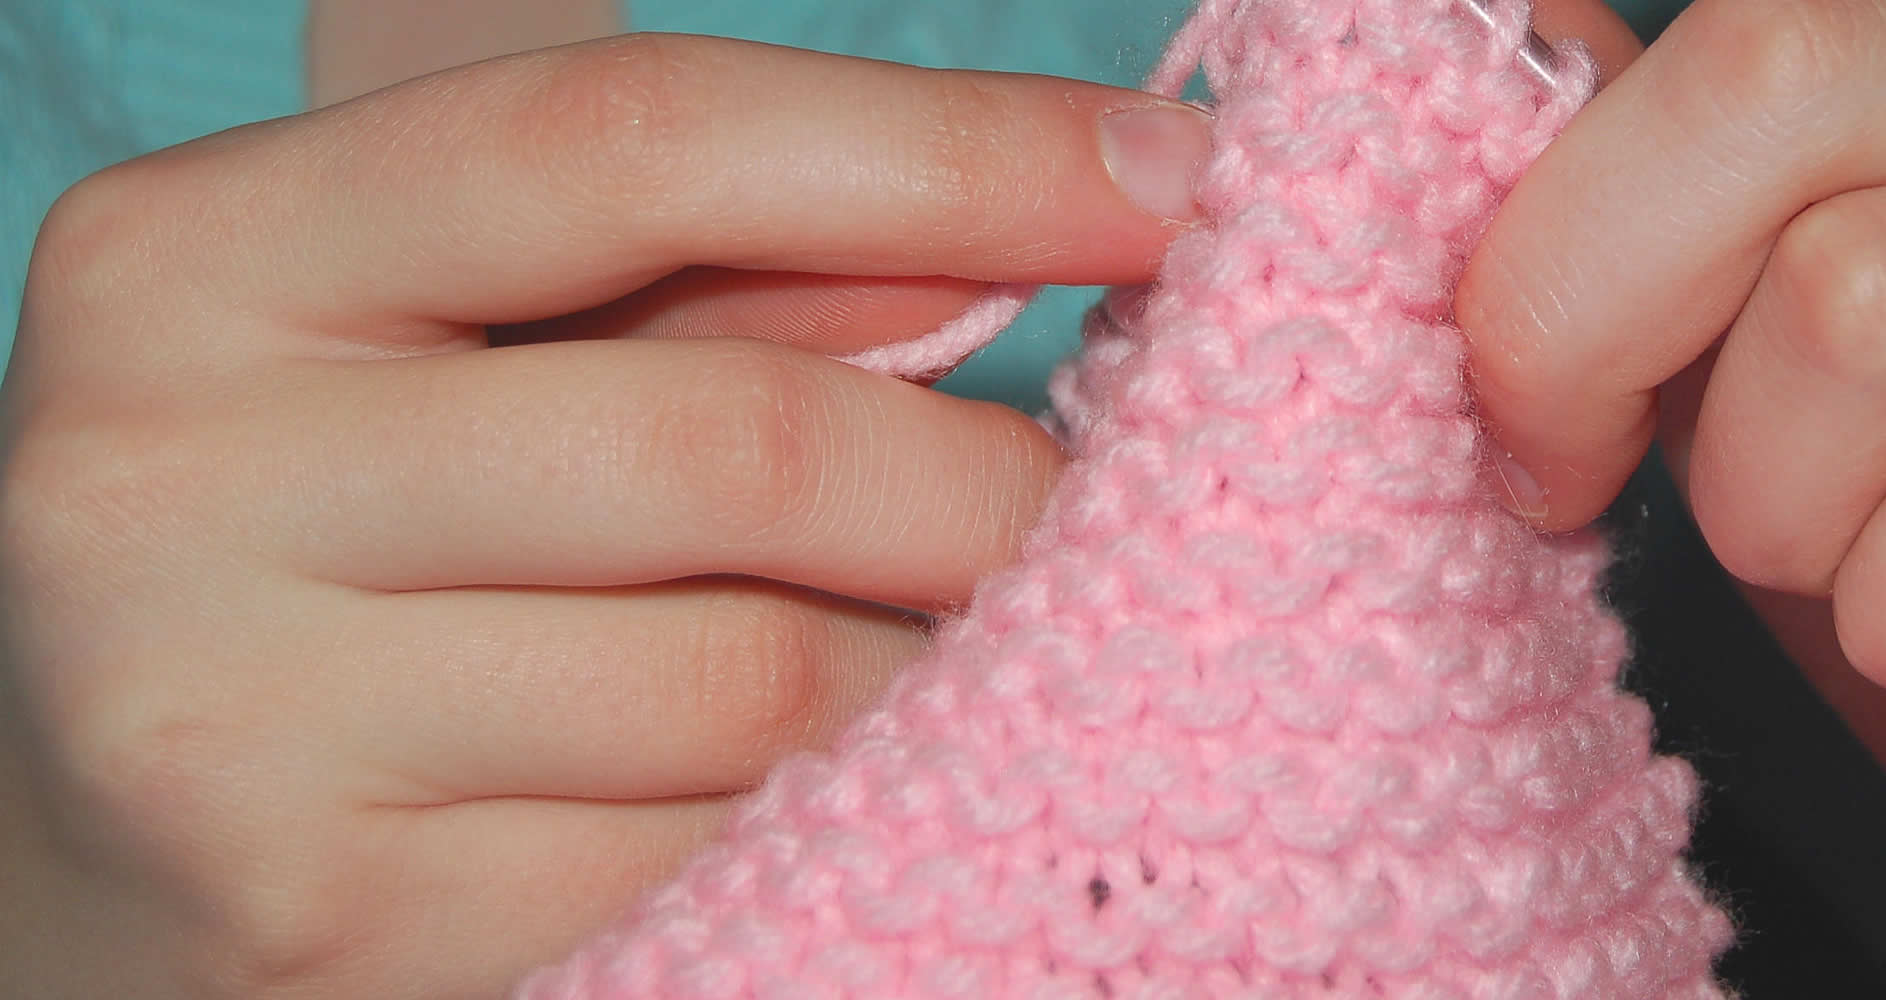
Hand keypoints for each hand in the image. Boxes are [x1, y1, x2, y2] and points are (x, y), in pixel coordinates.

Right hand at [0, 34, 1210, 996]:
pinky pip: (721, 860)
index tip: (1173, 177)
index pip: (631, 138)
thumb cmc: (333, 547)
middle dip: (993, 476)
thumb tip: (1033, 221)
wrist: (90, 851)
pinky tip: (879, 781)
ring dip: (947, 665)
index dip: (950, 145)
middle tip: (1107, 499)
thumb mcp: (462, 351)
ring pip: (767, 679)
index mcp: (195, 262)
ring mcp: (240, 738)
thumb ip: (721, 276)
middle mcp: (166, 484)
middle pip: (741, 439)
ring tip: (987, 646)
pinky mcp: (344, 942)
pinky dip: (853, 814)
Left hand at [1473, 2, 1885, 996]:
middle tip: (1703, 517)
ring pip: (1862, 301)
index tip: (1538, 416)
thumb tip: (1523, 20)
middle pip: (1778, 93)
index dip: (1563, 243)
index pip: (1740, 26)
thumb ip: (1646, 178)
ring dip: (1808, 524)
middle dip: (1637, 349)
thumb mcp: (1737, 353)